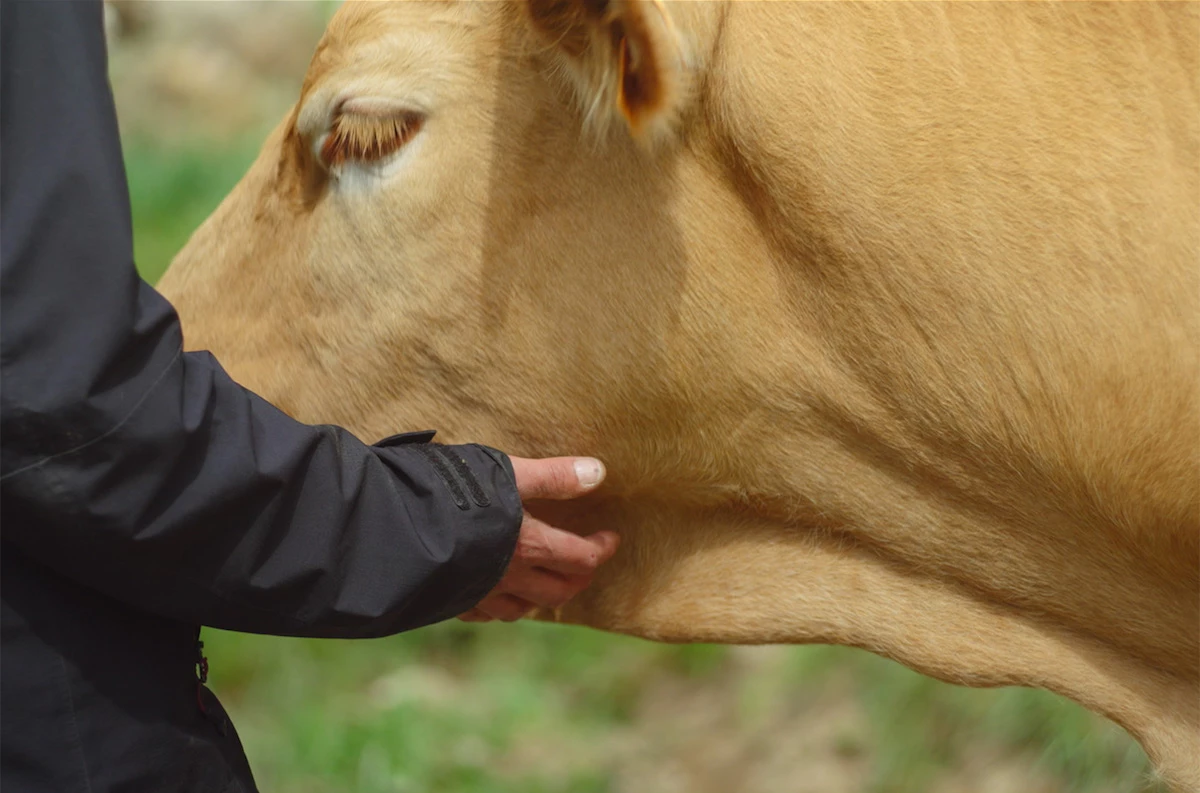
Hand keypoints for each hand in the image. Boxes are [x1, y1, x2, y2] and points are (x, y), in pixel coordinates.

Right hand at [459, 456, 618, 622]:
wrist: (387, 527)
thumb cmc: (451, 493)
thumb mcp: (507, 473)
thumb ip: (552, 475)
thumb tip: (598, 473)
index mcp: (529, 547)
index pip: (581, 559)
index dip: (601, 550)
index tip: (610, 538)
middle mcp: (508, 578)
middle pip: (557, 593)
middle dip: (578, 580)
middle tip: (584, 564)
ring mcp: (477, 594)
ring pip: (519, 611)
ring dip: (539, 599)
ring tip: (543, 583)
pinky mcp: (448, 600)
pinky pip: (480, 613)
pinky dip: (495, 606)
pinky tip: (491, 594)